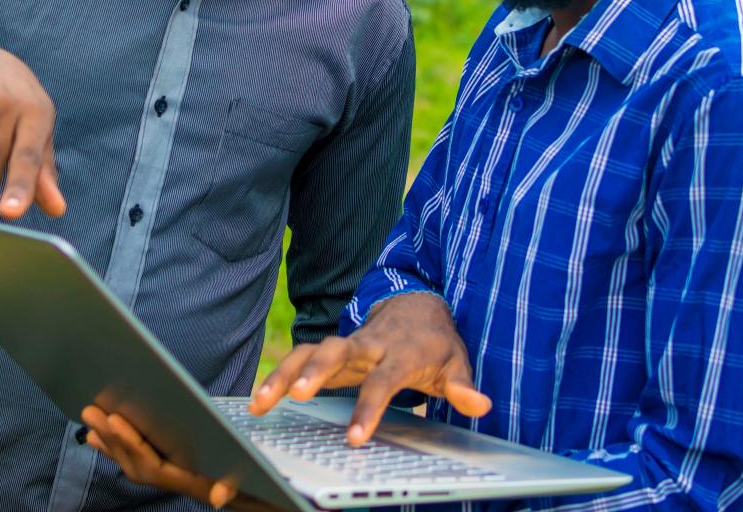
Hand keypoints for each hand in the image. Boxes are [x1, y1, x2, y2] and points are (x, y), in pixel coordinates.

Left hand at [80, 405, 237, 508]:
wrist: (235, 489)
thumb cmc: (237, 477)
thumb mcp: (237, 480)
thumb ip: (229, 487)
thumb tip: (219, 498)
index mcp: (181, 480)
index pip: (149, 464)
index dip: (131, 443)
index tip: (115, 420)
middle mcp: (165, 479)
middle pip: (131, 460)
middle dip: (111, 436)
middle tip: (91, 411)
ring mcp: (158, 473)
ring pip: (126, 458)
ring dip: (107, 438)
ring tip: (89, 416)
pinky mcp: (156, 466)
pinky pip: (129, 458)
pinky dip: (111, 446)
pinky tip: (95, 435)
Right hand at [250, 291, 489, 444]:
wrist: (418, 304)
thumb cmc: (436, 342)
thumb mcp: (456, 362)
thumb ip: (463, 387)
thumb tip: (481, 405)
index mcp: (399, 352)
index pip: (382, 380)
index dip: (368, 407)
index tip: (354, 438)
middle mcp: (368, 343)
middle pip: (337, 352)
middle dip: (315, 372)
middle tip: (294, 396)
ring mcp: (347, 343)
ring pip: (311, 351)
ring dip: (284, 373)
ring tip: (261, 401)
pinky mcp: (333, 347)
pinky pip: (302, 356)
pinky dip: (280, 372)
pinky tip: (260, 397)